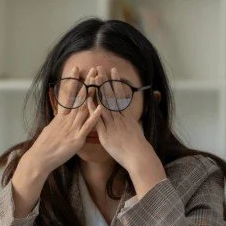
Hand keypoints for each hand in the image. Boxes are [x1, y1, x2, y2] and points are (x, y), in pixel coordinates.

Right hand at [25, 66, 102, 175]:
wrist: (40, 159)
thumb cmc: (44, 147)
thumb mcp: (50, 130)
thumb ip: (58, 122)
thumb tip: (59, 116)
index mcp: (61, 117)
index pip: (68, 94)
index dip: (73, 81)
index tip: (77, 68)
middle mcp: (67, 120)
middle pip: (79, 98)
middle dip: (87, 83)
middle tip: (93, 69)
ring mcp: (72, 128)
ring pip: (84, 108)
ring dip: (92, 94)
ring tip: (99, 82)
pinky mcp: (77, 139)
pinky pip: (87, 126)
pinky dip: (94, 117)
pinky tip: (101, 107)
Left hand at [87, 66, 165, 197]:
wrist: (138, 157)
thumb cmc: (138, 146)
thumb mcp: (137, 129)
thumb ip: (132, 120)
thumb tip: (132, 114)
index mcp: (127, 115)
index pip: (120, 95)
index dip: (116, 82)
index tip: (113, 70)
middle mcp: (120, 117)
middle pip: (111, 95)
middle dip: (105, 81)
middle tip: (100, 67)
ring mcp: (112, 124)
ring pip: (104, 104)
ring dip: (98, 90)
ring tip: (93, 77)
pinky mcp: (106, 134)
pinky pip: (98, 119)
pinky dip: (93, 109)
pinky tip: (87, 100)